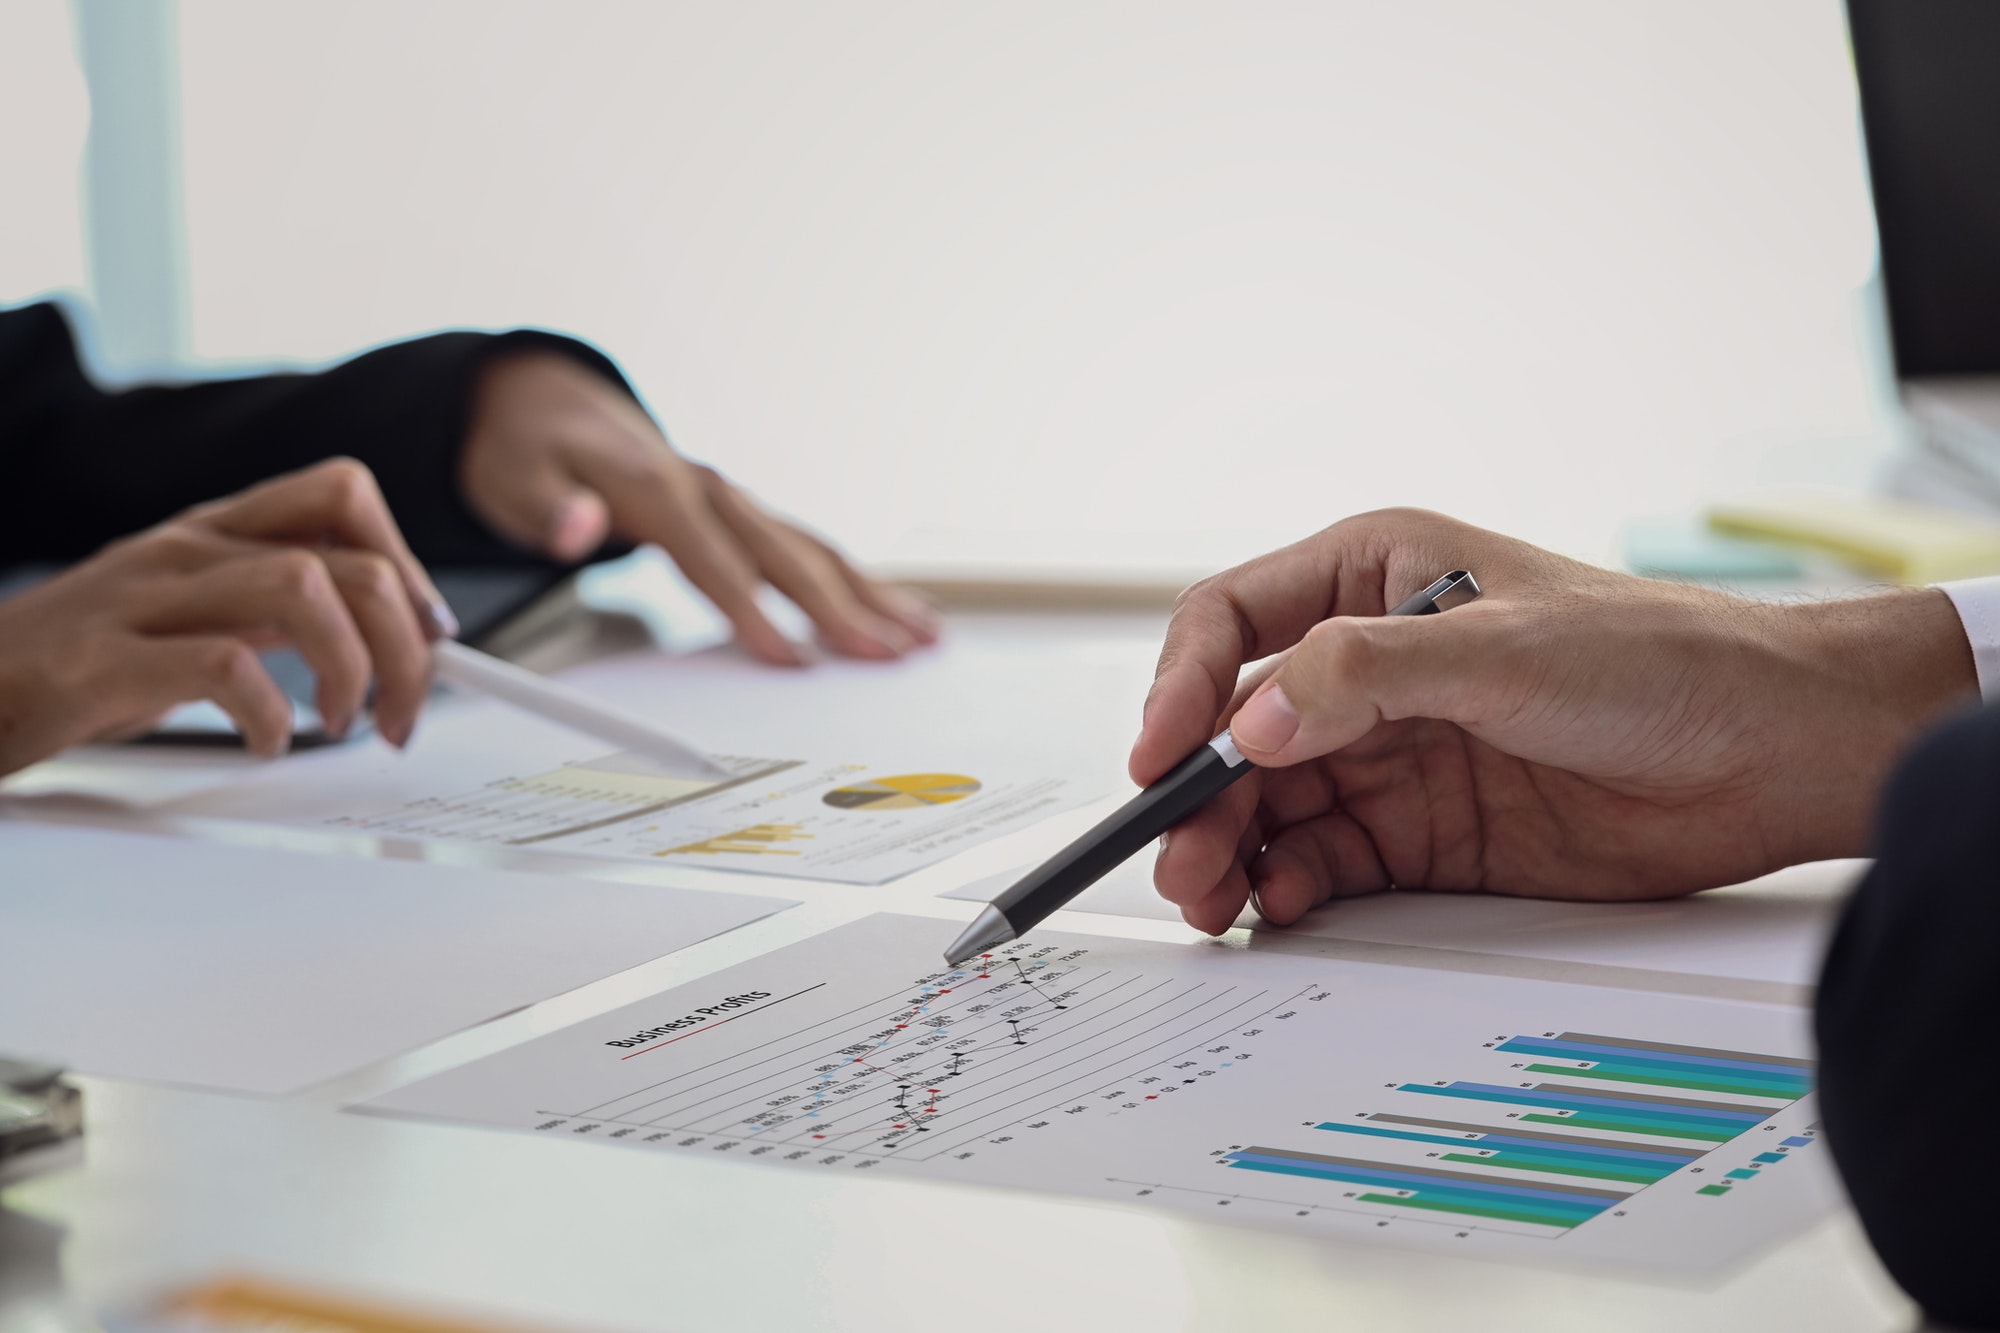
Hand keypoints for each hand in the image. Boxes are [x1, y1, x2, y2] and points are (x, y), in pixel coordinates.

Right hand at [0, 459, 447, 772]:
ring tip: (339, 723)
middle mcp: (184, 551)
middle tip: (400, 714)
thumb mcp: (191, 619)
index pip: (343, 494)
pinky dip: (270, 716)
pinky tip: (264, 744)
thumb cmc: (75, 666)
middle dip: (406, 647)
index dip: (410, 567)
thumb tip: (384, 631)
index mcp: (212, 533)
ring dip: (351, 669)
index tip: (430, 639)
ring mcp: (141, 600)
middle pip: (348, 559)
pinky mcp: (99, 662)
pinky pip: (225, 668)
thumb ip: (275, 611)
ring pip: (303, 589)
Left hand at [459, 350, 938, 664]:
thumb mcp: (509, 475)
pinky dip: (860, 580)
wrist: (545, 402)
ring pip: (813, 550)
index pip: (713, 558)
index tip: (790, 659)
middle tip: (889, 656)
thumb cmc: (526, 450)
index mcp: (656, 485)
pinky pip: (810, 548)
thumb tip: (576, 530)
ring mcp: (733, 498)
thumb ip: (544, 508)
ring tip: (924, 636)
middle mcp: (709, 488)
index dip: (752, 610)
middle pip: (784, 556)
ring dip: (872, 594)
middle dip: (841, 609)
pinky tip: (903, 608)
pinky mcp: (743, 512)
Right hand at [1131, 509, 1976, 934]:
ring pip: (1269, 804)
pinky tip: (1279, 905)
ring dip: (1230, 849)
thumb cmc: (1661, 659)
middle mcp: (1368, 663)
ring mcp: (1392, 750)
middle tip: (1179, 857)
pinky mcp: (1422, 831)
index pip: (1233, 623)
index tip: (1160, 756)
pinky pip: (1325, 860)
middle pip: (1238, 729)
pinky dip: (1288, 886)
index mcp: (1375, 576)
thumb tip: (1251, 718)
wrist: (1770, 756)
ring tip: (1212, 897)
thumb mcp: (1504, 647)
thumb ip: (1367, 673)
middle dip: (1198, 793)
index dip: (1181, 687)